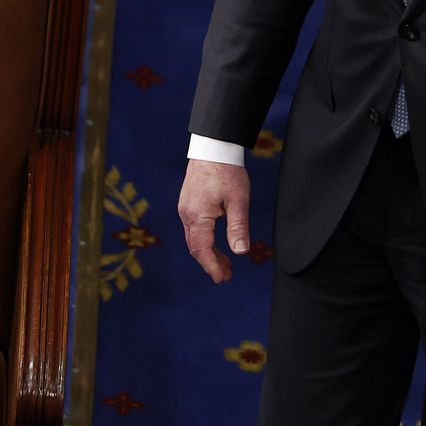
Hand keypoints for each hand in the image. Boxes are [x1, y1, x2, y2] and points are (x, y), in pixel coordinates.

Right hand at [176, 158, 251, 283]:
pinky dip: (204, 240)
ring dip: (208, 252)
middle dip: (211, 263)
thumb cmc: (227, 170)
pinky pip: (193, 228)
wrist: (213, 147)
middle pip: (196, 247)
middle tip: (227, 276)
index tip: (223, 279)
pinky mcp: (187, 203)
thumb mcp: (238, 200)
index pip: (202, 250)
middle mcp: (186, 214)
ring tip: (226, 263)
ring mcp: (185, 208)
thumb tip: (241, 252)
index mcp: (197, 216)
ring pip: (194, 239)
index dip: (213, 267)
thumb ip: (238, 227)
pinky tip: (217, 243)